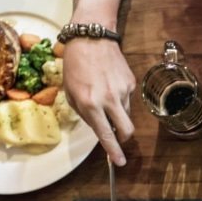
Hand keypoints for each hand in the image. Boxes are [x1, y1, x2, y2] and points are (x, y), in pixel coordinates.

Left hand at [63, 37, 135, 166]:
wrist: (91, 37)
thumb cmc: (75, 65)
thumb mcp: (70, 92)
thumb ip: (84, 113)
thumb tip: (99, 127)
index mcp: (90, 103)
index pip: (105, 134)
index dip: (113, 151)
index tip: (119, 162)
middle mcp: (108, 99)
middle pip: (126, 130)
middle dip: (123, 139)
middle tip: (117, 137)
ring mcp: (122, 90)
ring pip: (126, 114)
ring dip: (118, 114)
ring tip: (105, 97)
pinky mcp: (130, 82)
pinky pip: (128, 99)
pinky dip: (120, 98)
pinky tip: (110, 84)